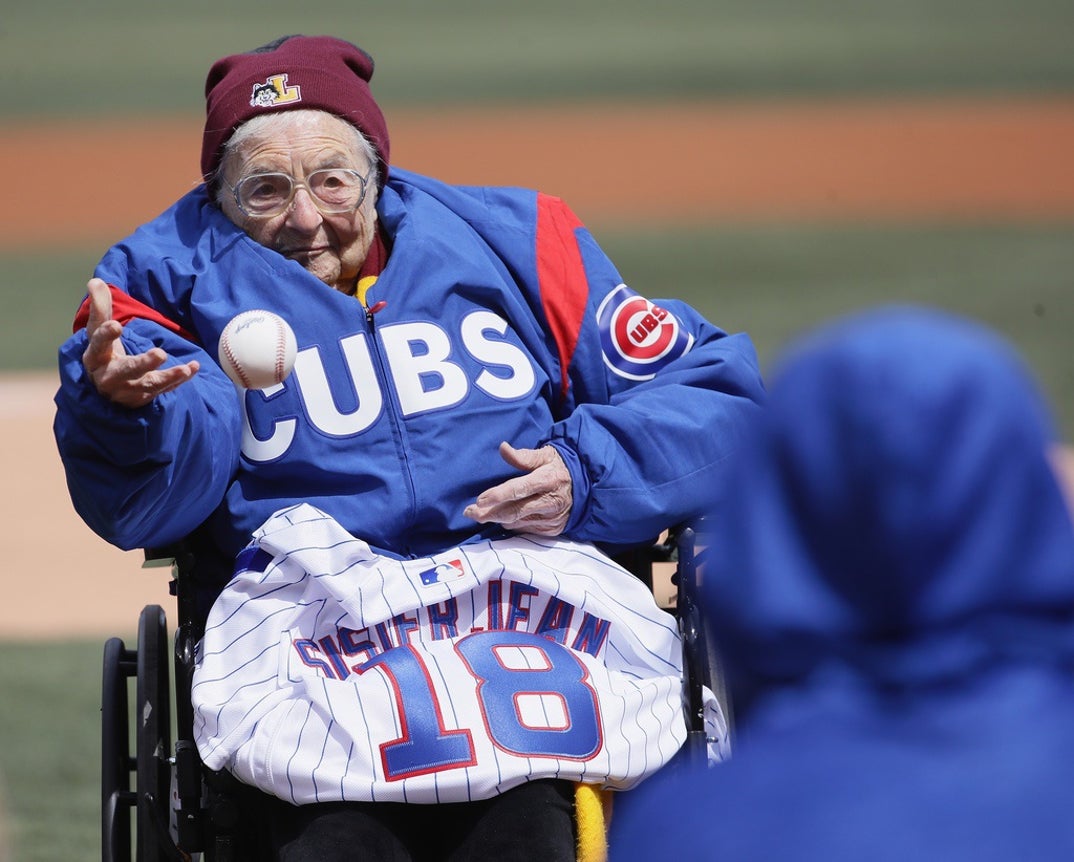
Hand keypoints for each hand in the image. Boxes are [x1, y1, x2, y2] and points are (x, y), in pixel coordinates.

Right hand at [81, 278, 198, 407]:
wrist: (103, 392)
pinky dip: (179, 380)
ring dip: (168, 377)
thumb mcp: (97, 332)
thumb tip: (95, 281)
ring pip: (149, 384)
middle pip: (127, 370)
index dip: (106, 335)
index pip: (98, 345)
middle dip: (143, 363)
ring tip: (185, 368)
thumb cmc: (102, 354)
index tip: (116, 325)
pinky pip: (164, 389)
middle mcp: (110, 377)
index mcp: (95, 357)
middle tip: (160, 354)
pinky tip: (192, 367)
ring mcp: (129, 390)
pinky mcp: (145, 397)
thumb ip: (99, 307)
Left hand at [464, 442, 572, 535]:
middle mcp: (551, 501)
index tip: (479, 500)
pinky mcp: (553, 529)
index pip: (519, 489)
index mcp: (548, 479)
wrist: (587, 485)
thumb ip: (523, 456)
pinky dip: (512, 524)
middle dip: (490, 514)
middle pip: (515, 511)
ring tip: (481, 514)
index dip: (498, 496)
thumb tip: (502, 448)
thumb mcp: (546, 455)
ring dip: (498, 519)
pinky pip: (526, 529)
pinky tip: (502, 518)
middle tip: (470, 513)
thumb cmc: (560, 466)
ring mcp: (553, 518)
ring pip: (518, 522)